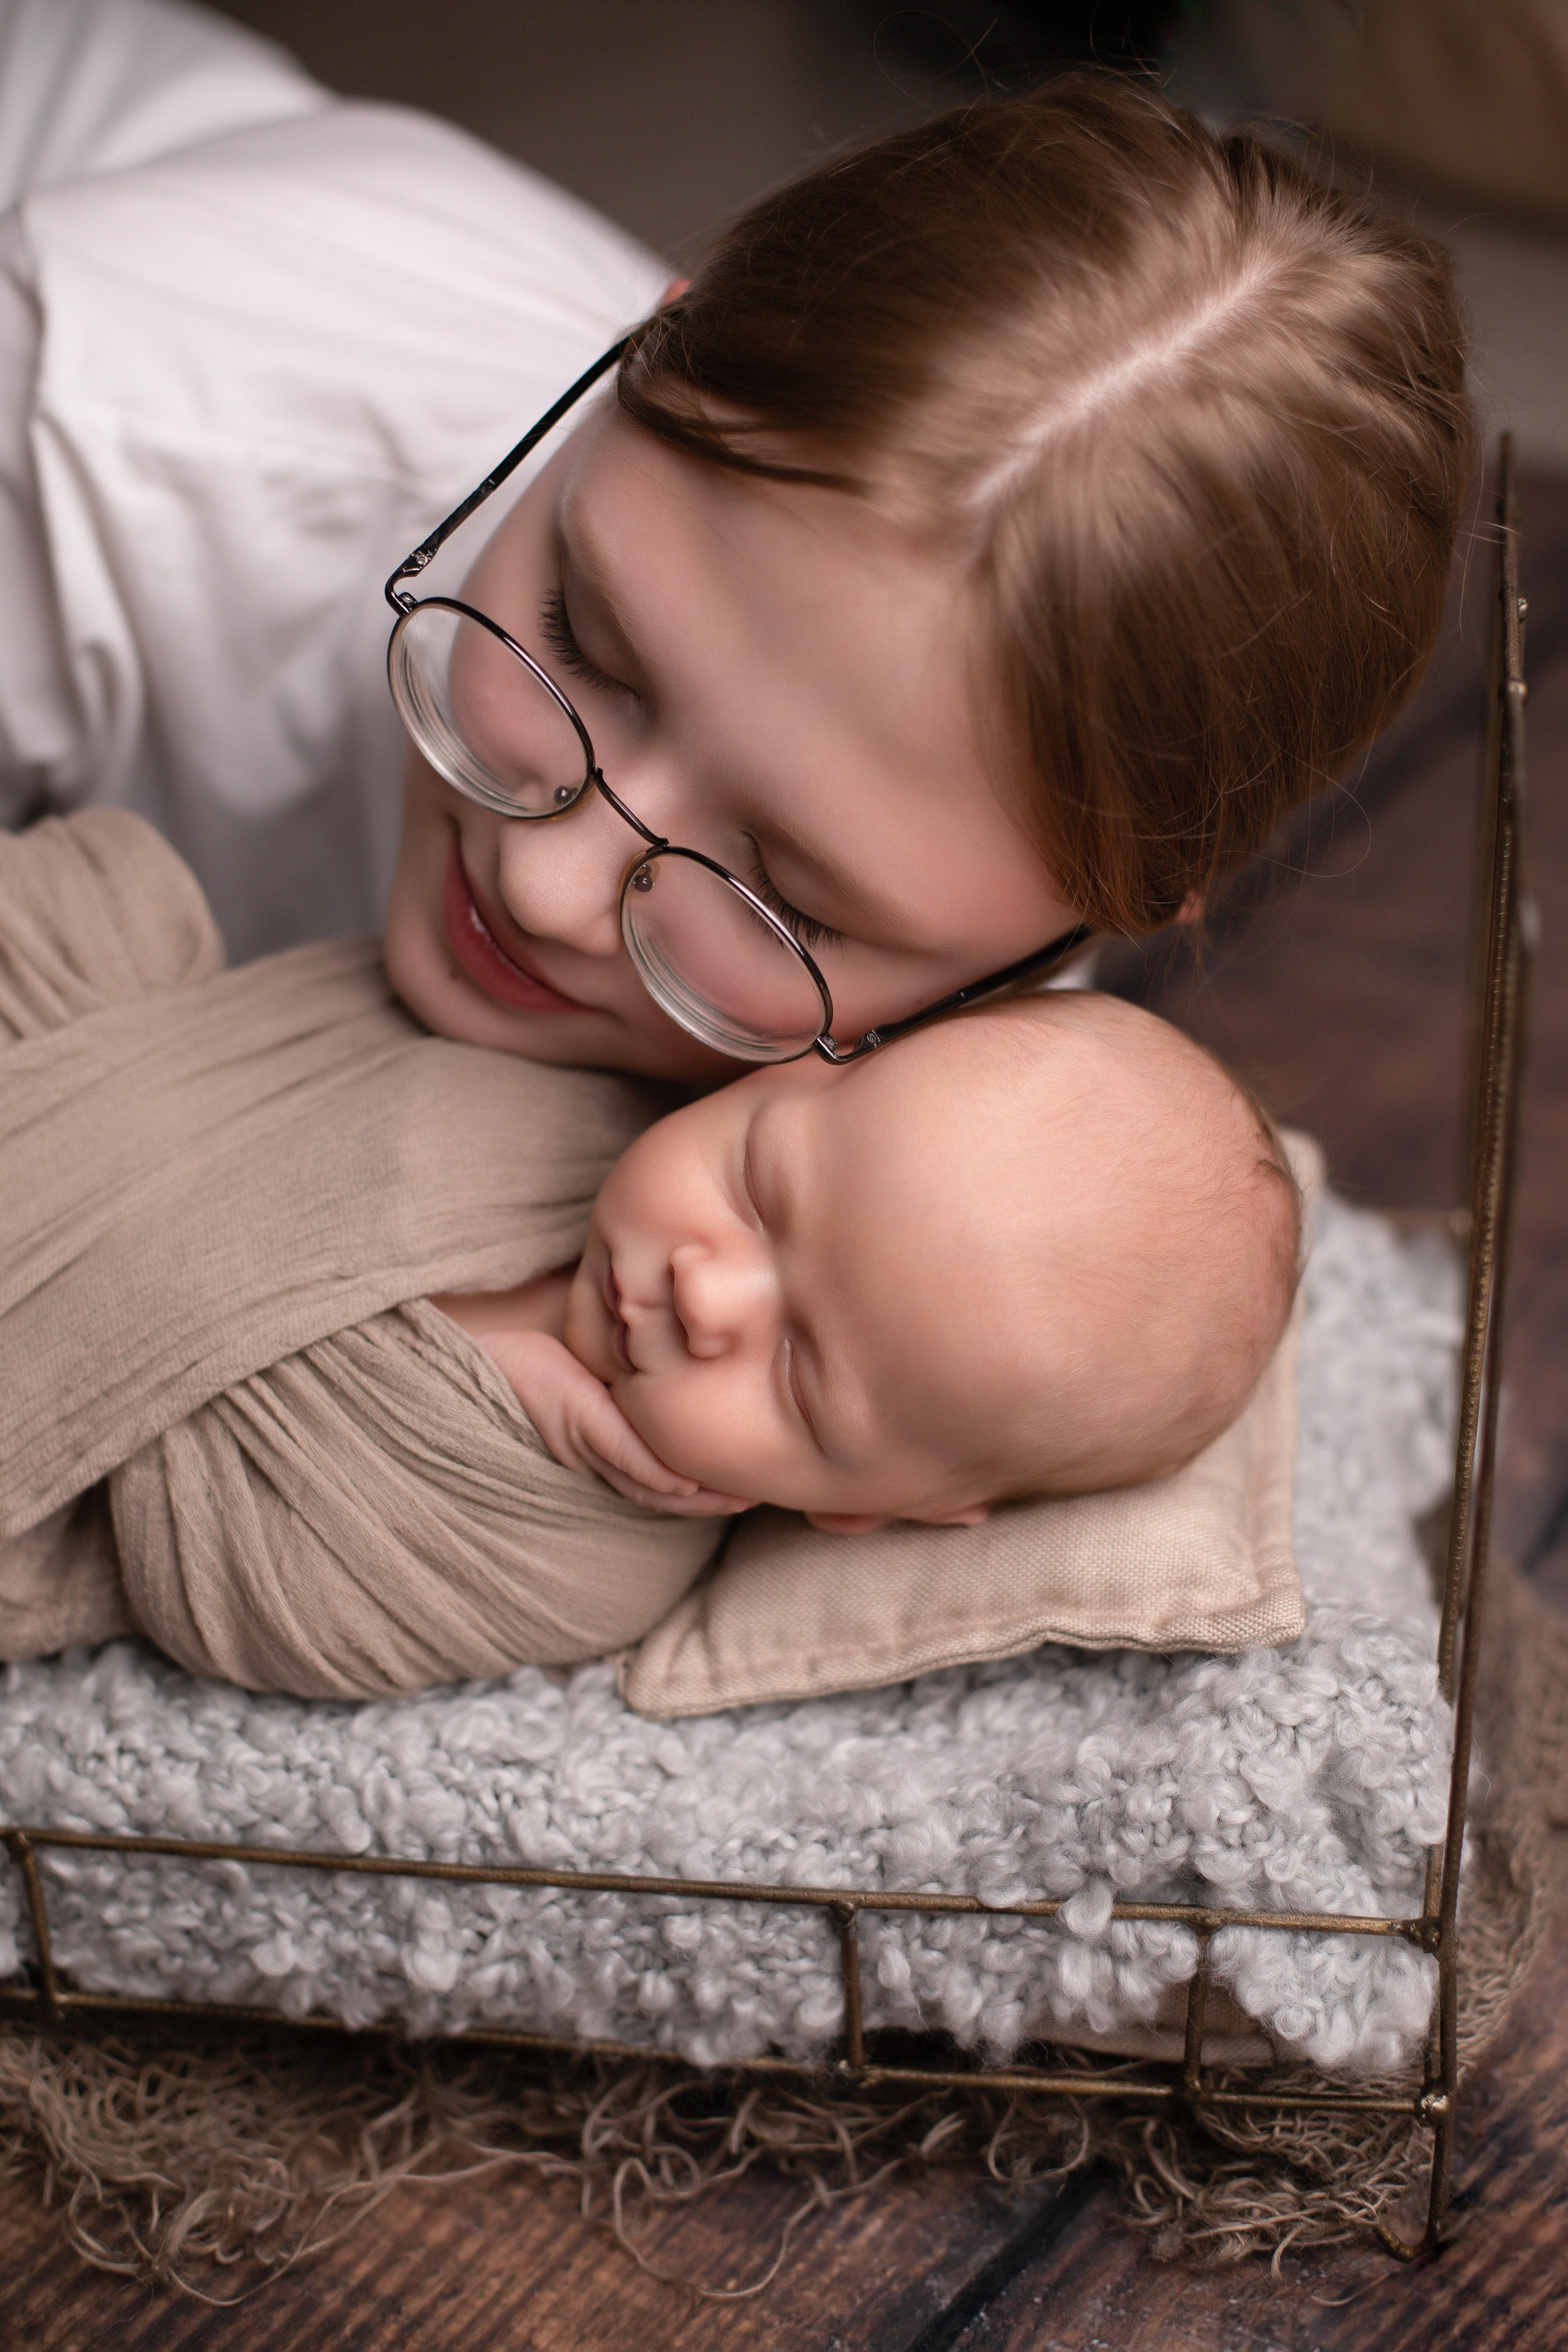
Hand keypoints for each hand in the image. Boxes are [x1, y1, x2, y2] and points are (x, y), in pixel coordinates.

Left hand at [478, 1329, 752, 1516]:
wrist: (485, 1351)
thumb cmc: (543, 1357)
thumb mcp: (605, 1370)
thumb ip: (639, 1381)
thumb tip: (687, 1369)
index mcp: (609, 1447)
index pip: (666, 1476)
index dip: (709, 1487)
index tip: (753, 1484)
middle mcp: (601, 1458)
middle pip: (665, 1492)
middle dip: (715, 1500)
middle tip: (763, 1500)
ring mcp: (590, 1446)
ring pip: (650, 1484)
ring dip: (697, 1498)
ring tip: (740, 1498)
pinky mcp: (578, 1424)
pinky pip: (622, 1454)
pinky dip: (654, 1471)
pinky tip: (686, 1482)